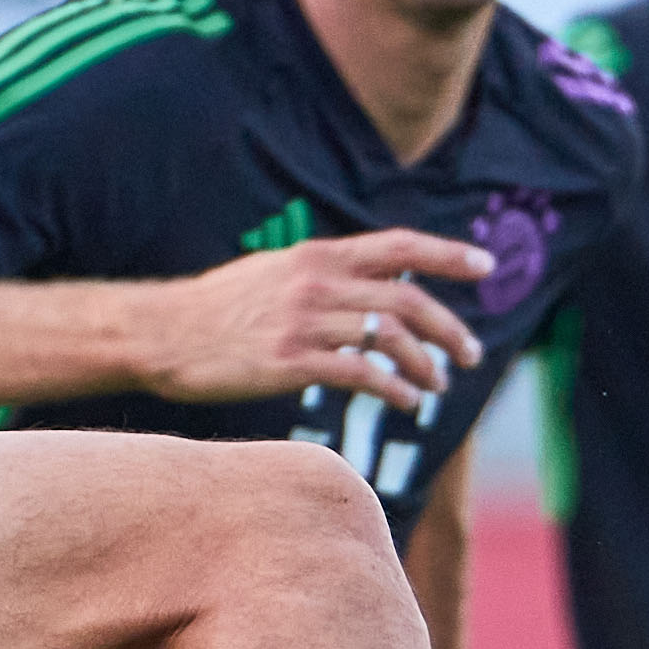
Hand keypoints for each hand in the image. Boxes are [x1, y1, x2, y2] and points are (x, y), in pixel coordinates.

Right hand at [134, 223, 491, 411]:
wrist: (163, 333)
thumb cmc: (219, 309)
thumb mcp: (276, 272)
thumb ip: (325, 274)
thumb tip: (372, 284)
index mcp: (318, 256)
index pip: (400, 247)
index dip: (448, 255)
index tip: (486, 265)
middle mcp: (317, 283)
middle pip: (406, 301)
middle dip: (449, 328)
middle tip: (469, 354)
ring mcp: (304, 322)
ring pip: (390, 340)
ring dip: (425, 366)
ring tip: (436, 387)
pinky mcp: (290, 362)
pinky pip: (361, 375)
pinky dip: (393, 389)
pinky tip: (404, 402)